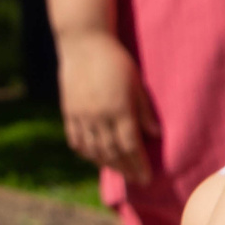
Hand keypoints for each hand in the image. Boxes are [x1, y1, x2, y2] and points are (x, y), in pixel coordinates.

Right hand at [56, 27, 156, 182]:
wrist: (83, 44)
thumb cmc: (115, 60)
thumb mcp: (135, 83)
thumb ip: (144, 110)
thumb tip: (156, 136)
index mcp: (118, 109)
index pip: (130, 146)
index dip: (139, 164)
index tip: (146, 177)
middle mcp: (98, 116)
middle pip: (112, 152)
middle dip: (126, 169)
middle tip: (136, 180)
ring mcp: (81, 116)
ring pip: (93, 150)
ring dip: (107, 164)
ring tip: (119, 171)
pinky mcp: (69, 112)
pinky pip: (76, 140)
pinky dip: (86, 153)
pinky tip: (94, 157)